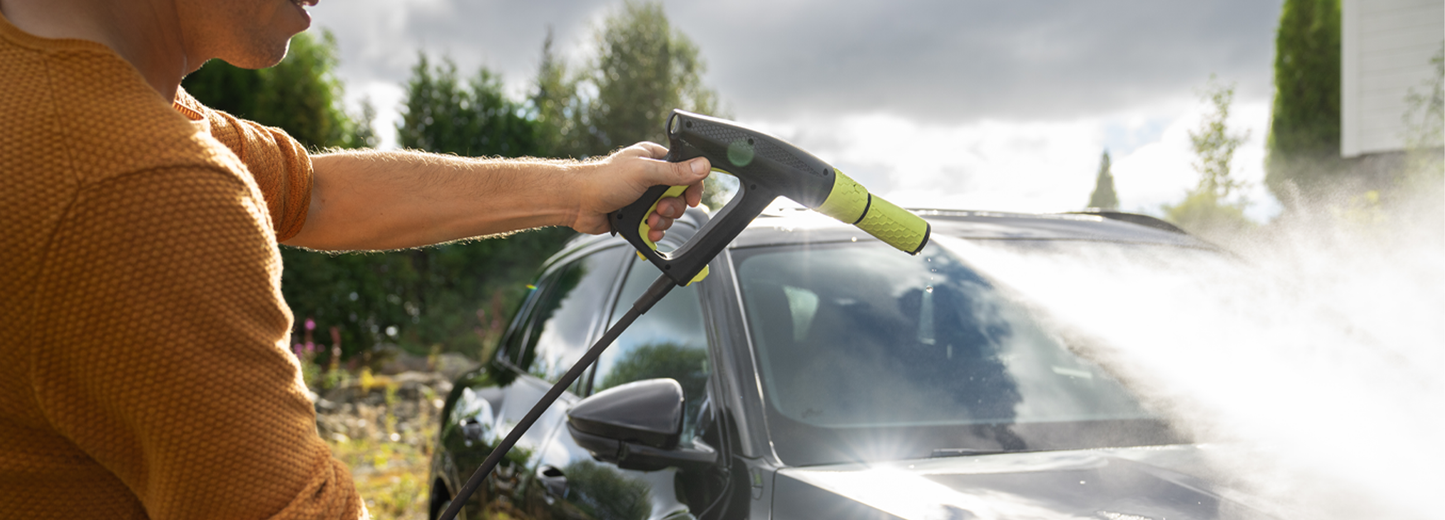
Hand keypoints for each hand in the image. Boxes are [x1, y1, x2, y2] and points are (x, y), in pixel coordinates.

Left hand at [570, 142, 708, 241]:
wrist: (577, 202)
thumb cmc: (602, 180)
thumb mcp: (644, 172)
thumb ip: (675, 171)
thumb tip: (702, 165)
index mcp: (654, 158)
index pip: (686, 170)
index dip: (692, 186)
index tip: (691, 198)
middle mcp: (650, 177)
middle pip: (679, 195)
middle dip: (672, 207)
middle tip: (660, 209)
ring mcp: (644, 197)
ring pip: (668, 213)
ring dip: (662, 221)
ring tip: (649, 221)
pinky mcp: (637, 214)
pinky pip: (656, 226)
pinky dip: (654, 231)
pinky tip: (647, 230)